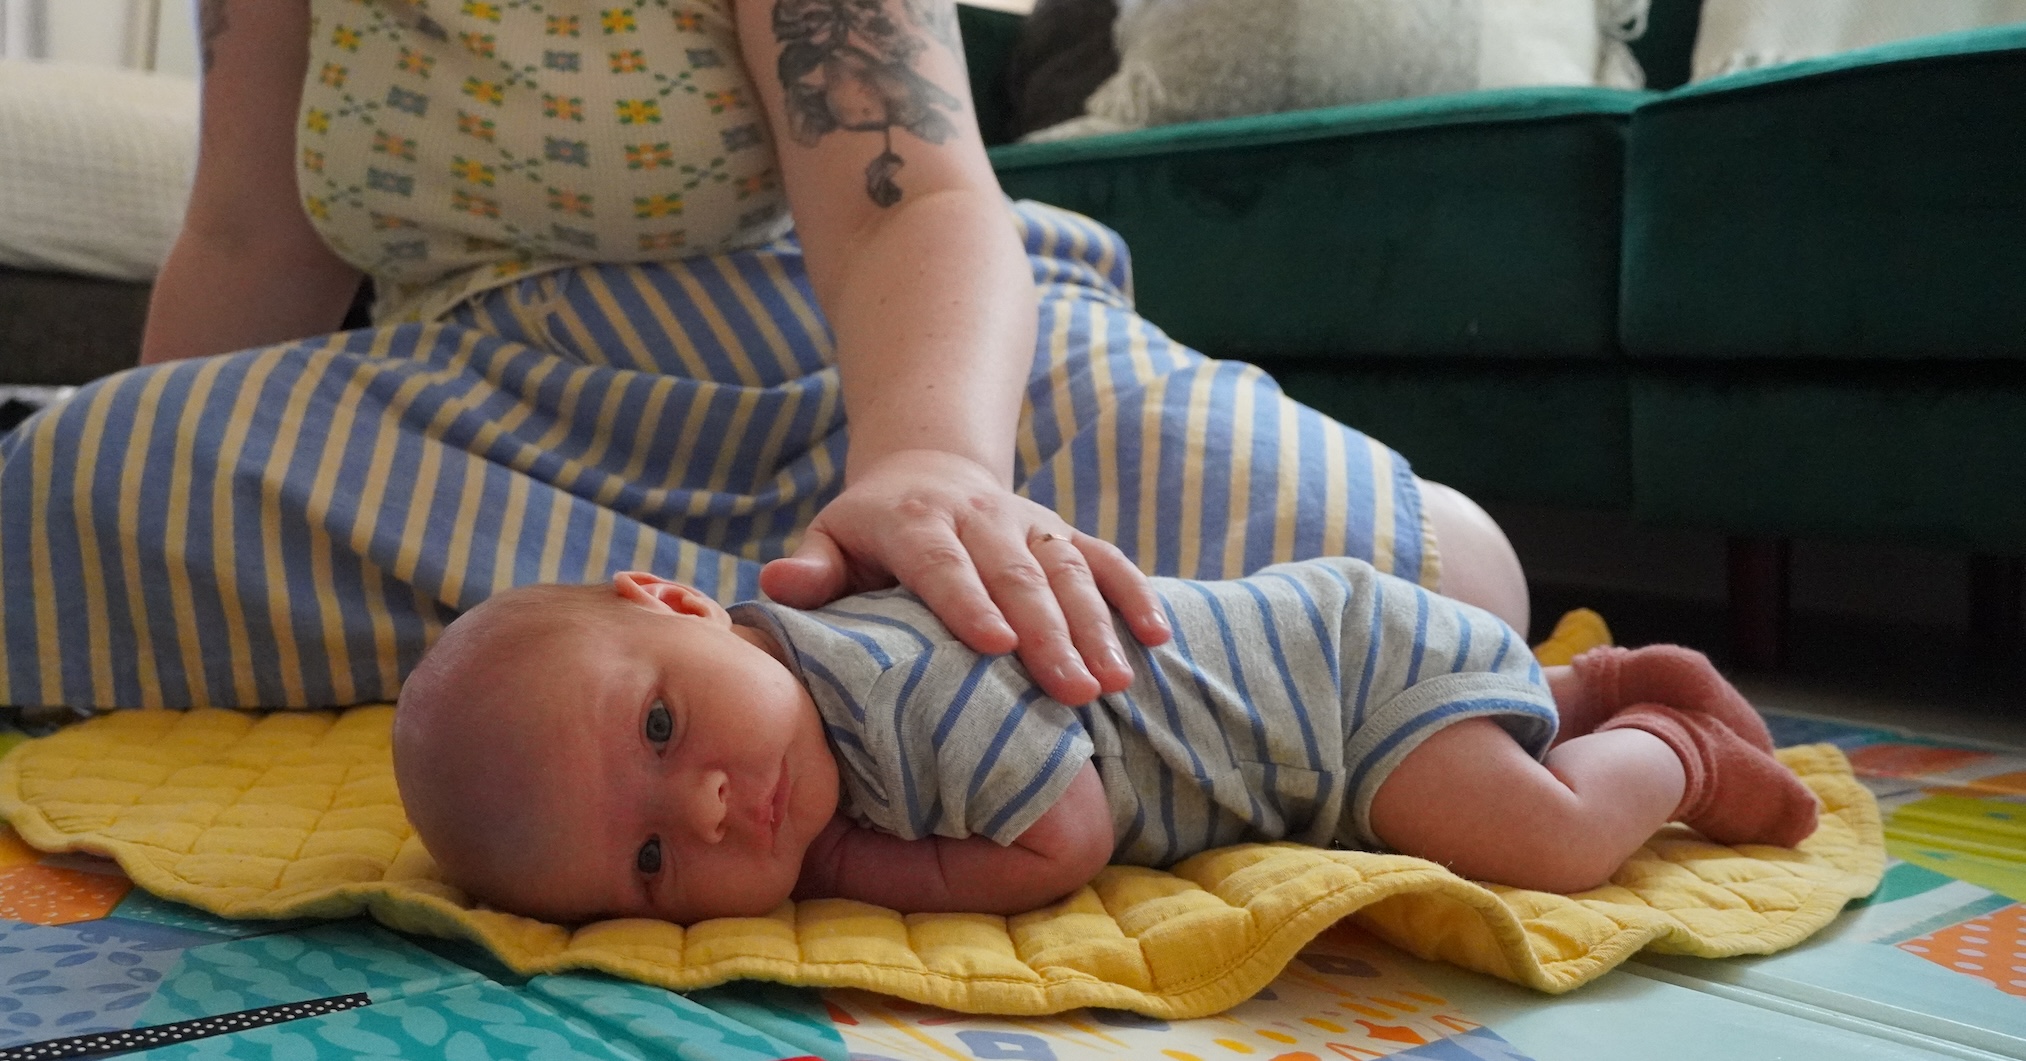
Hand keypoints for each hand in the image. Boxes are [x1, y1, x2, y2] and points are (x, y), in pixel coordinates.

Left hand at [759, 450, 1170, 703]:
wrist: (929, 469)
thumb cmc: (869, 530)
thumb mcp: (829, 538)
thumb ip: (811, 568)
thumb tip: (777, 583)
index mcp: (915, 521)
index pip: (942, 563)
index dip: (969, 601)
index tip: (996, 646)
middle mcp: (979, 517)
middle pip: (1016, 574)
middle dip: (1049, 632)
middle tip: (1074, 690)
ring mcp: (1029, 523)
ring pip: (1068, 570)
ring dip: (1096, 624)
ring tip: (1113, 682)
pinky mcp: (1063, 533)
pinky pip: (1105, 558)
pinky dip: (1134, 594)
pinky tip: (1157, 639)